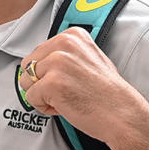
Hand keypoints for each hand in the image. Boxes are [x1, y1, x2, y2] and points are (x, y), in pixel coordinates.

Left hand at [18, 28, 147, 143]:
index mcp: (72, 35)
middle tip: (64, 91)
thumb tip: (41, 62)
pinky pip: (31, 98)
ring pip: (26, 81)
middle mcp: (64, 44)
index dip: (49, 72)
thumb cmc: (107, 93)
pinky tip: (64, 106)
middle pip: (28, 65)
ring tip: (64, 98)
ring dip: (42, 95)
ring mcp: (58, 62)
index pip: (38, 52)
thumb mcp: (89, 58)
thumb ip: (65, 55)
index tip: (67, 79)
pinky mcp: (52, 83)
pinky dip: (44, 107)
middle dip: (40, 82)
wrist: (122, 113)